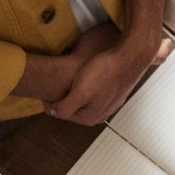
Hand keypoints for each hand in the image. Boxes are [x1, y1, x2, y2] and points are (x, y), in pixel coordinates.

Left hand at [50, 32, 171, 125]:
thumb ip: (64, 107)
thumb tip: (53, 112)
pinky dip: (87, 82)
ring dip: (75, 87)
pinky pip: (94, 90)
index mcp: (90, 117)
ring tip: (71, 73)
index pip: (61, 112)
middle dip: (63, 94)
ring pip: (84, 97)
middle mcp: (100, 113)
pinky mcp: (114, 91)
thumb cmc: (105, 72)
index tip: (45, 87)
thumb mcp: (80, 92)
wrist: (130, 57)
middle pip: (72, 106)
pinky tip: (88, 71)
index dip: (50, 100)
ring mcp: (109, 103)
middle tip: (56, 78)